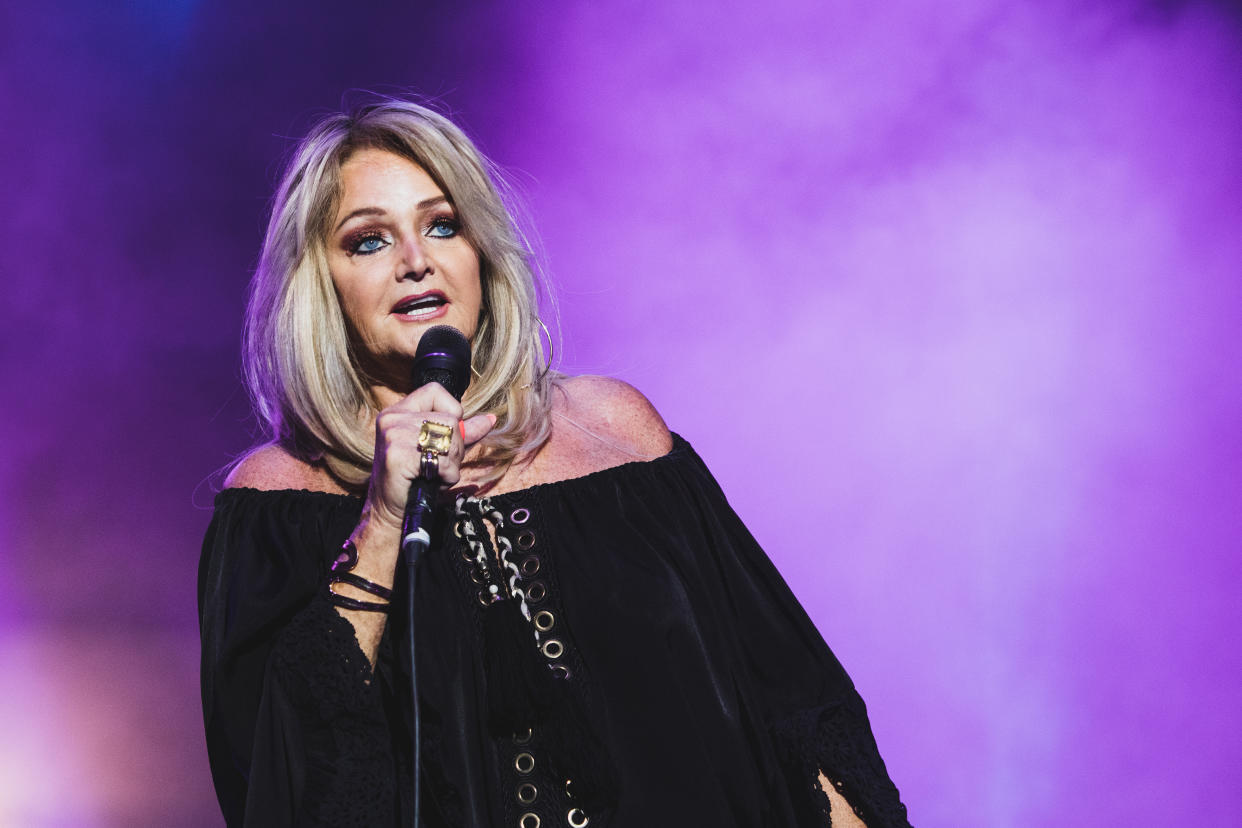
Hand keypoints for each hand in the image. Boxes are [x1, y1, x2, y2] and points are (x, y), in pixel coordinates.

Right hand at [365, 382, 495, 530]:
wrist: (390, 510)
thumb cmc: (415, 480)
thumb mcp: (439, 449)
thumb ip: (463, 432)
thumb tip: (490, 419)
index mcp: (398, 412)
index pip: (435, 391)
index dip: (451, 411)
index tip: (445, 435)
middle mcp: (393, 418)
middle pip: (450, 419)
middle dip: (455, 448)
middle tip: (439, 465)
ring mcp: (393, 435)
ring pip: (450, 438)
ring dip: (451, 464)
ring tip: (434, 473)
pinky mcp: (397, 455)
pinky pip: (442, 460)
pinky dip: (446, 476)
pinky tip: (432, 481)